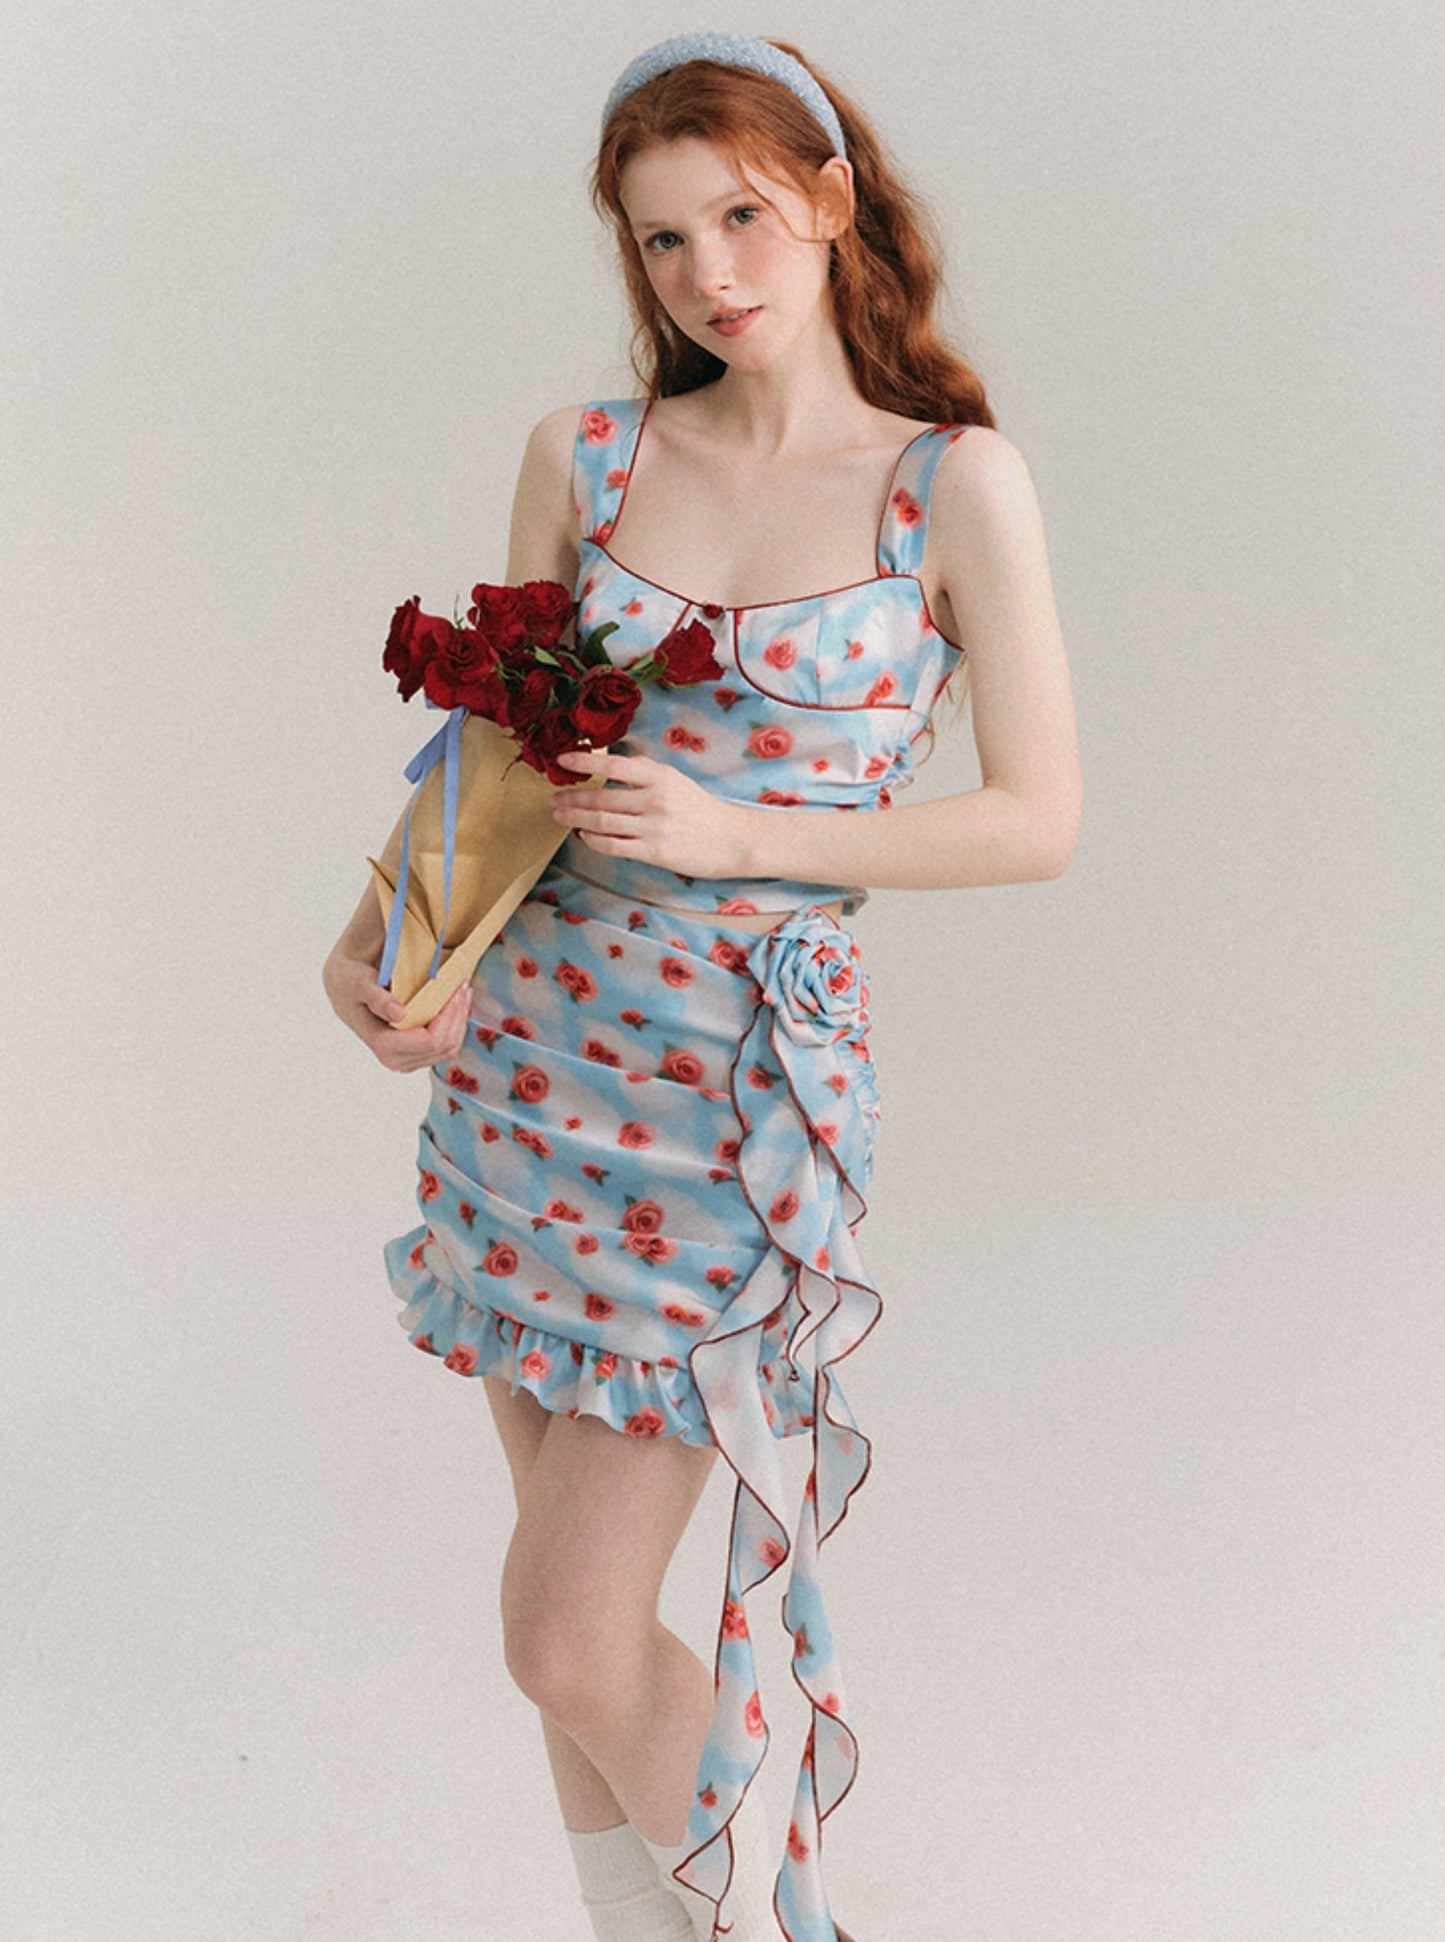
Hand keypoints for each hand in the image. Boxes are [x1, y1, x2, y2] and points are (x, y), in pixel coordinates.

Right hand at [322, 948, 472, 1074]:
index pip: (430, 1040)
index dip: (449, 1015)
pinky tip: (456, 1003)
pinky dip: (455, 1025)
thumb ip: (377, 999)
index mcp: (383, 1045)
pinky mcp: (416, 1055)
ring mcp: (408, 1061)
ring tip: (463, 991)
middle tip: (464, 985)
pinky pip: (446, 1046)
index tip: (457, 989)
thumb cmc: (350, 983)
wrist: (344, 990)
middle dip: (458, 1015)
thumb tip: (399, 1014)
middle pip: (445, 1046)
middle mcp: (396, 1060)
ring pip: (450, 1048)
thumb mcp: (359, 983)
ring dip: (460, 1019)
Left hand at [550, 748, 751, 878]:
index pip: (615, 764)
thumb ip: (645, 772)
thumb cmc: (700, 809)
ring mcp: (654, 828)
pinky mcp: (654, 852)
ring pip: (603, 821)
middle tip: (554, 799)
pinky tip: (583, 835)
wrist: (733, 839)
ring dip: (576, 818)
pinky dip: (593, 839)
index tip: (563, 760)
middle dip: (572, 798)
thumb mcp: (675, 780)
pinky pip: (614, 846)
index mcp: (660, 777)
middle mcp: (655, 800)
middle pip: (602, 797)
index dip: (585, 761)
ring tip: (561, 815)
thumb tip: (612, 764)